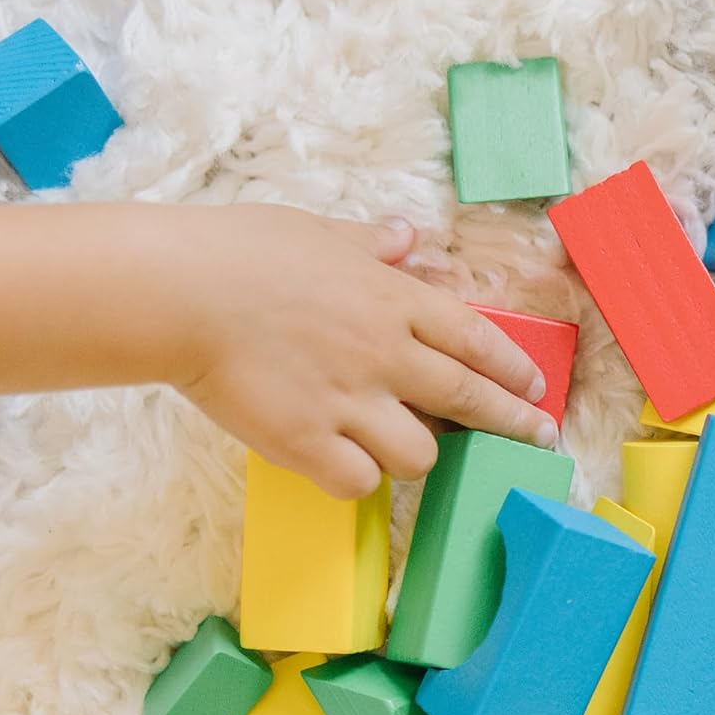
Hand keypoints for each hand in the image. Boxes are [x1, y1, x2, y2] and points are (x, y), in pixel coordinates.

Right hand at [168, 206, 555, 497]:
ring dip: (418, 455)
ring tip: (402, 448)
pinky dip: (356, 480)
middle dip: (515, 424)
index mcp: (393, 301)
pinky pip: (359, 482)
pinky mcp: (308, 443)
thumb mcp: (316, 232)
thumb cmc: (238, 252)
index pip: (478, 341)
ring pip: (422, 454)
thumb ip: (369, 244)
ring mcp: (350, 403)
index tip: (535, 388)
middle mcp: (385, 355)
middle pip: (472, 400)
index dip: (514, 370)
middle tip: (539, 440)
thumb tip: (406, 237)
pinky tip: (342, 465)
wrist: (176, 291)